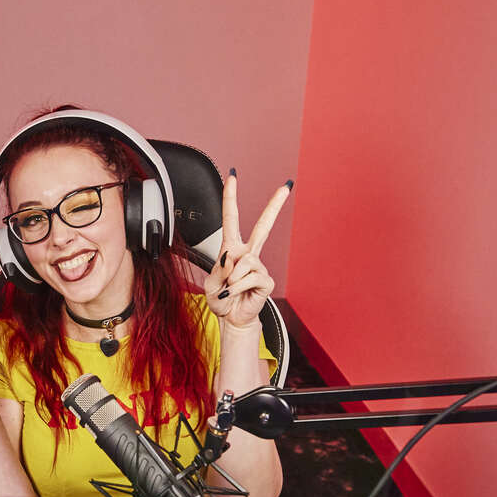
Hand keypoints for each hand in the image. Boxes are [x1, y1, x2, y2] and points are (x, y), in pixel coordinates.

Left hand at [202, 172, 290, 329]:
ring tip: (229, 289)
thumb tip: (232, 256)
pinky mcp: (266, 280)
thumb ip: (217, 269)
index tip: (233, 176)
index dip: (230, 197)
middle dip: (275, 205)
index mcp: (232, 249)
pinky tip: (236, 294)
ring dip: (231, 279)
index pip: (231, 218)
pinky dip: (237, 288)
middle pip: (263, 225)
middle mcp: (248, 254)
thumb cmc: (222, 300)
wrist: (232, 320)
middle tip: (286, 186)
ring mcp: (259, 266)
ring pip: (244, 262)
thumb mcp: (210, 284)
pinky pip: (249, 278)